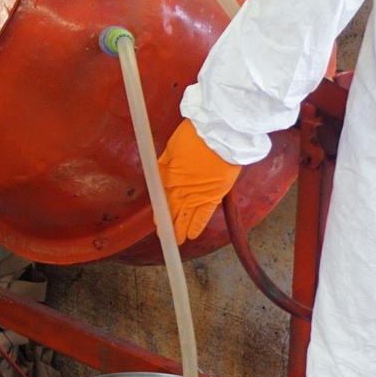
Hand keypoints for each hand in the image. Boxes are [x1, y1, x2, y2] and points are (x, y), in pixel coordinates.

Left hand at [154, 119, 240, 241]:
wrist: (218, 135)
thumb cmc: (194, 136)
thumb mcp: (171, 147)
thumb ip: (165, 163)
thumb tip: (160, 172)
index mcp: (169, 177)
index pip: (161, 199)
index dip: (160, 212)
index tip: (156, 222)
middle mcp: (182, 190)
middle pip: (172, 210)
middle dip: (168, 224)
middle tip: (165, 236)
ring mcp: (198, 195)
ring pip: (186, 217)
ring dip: (181, 229)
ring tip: (177, 241)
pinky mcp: (214, 196)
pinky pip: (204, 215)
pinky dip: (197, 225)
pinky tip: (191, 236)